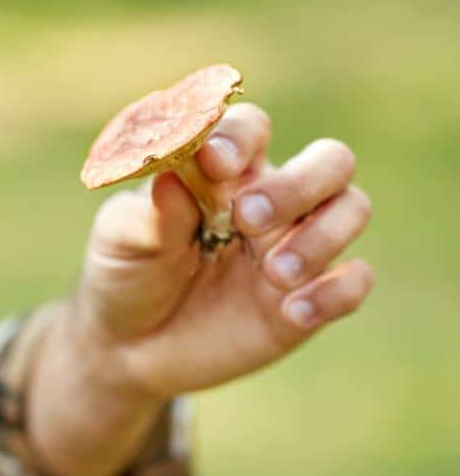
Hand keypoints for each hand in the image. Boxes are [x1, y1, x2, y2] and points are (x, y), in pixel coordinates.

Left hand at [27, 103, 372, 475]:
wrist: (126, 347)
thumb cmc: (123, 273)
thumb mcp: (120, 240)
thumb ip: (149, 212)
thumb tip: (173, 176)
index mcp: (223, 172)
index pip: (251, 128)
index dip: (240, 136)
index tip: (215, 162)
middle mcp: (270, 200)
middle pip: (330, 161)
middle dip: (299, 184)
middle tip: (248, 220)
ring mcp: (294, 247)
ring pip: (352, 209)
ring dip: (321, 237)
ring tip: (273, 274)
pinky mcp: (308, 299)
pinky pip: (354, 281)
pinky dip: (335, 292)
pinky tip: (292, 312)